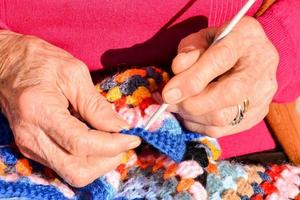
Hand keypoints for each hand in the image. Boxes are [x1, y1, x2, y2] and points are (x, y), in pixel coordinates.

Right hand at [0, 30, 140, 186]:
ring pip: (72, 173)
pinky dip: (88, 159)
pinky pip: (66, 165)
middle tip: (125, 142)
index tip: (132, 137)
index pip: (82, 144)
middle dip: (108, 160)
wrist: (7, 63)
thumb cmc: (39, 61)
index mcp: (40, 112)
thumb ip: (96, 105)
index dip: (113, 144)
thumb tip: (119, 127)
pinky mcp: (34, 148)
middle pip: (77, 170)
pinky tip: (98, 142)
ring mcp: (30, 145)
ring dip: (100, 162)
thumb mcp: (73, 74)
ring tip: (114, 142)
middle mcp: (31, 136)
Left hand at [162, 17, 278, 137]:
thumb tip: (178, 69)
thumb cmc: (219, 43)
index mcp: (247, 36)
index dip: (192, 80)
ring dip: (192, 115)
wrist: (247, 54)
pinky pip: (222, 129)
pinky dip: (198, 124)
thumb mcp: (202, 37)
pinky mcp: (256, 115)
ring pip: (223, 117)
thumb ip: (190, 49)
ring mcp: (263, 94)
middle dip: (192, 103)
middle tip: (169, 102)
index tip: (168, 94)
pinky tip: (190, 112)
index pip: (220, 60)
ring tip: (178, 104)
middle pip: (229, 94)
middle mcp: (262, 67)